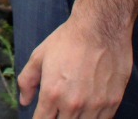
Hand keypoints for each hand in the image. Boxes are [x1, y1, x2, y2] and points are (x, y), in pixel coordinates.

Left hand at [18, 15, 133, 118]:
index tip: (43, 115)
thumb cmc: (69, 40)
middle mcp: (73, 104)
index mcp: (52, 93)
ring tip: (72, 111)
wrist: (100, 28)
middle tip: (57, 111)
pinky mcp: (112, 103)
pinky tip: (88, 111)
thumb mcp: (39, 56)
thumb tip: (24, 101)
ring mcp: (95, 105)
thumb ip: (28, 81)